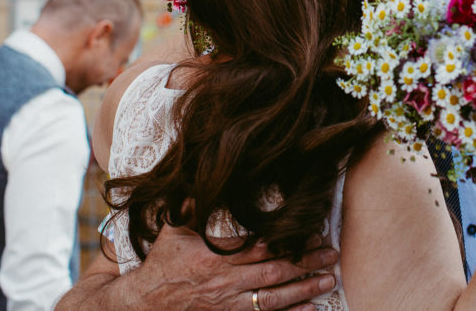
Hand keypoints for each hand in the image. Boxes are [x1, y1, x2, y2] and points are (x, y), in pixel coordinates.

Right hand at [58, 224, 337, 309]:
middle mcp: (225, 282)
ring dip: (304, 288)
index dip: (289, 241)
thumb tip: (206, 178)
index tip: (313, 232)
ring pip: (274, 298)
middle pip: (274, 272)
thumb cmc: (160, 264)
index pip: (261, 247)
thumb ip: (193, 206)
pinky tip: (310, 309)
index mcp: (215, 257)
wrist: (142, 305)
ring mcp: (228, 305)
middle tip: (333, 253)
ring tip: (329, 279)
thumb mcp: (172, 230)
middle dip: (306, 262)